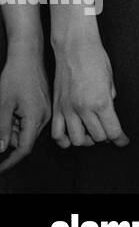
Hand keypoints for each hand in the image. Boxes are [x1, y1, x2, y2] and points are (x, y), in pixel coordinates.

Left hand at [0, 50, 51, 172]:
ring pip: (27, 131)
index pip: (23, 148)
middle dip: (9, 137)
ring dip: (14, 127)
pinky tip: (14, 105)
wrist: (28, 58)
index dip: (10, 161)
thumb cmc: (16, 77)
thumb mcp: (4, 105)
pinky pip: (31, 121)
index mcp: (36, 118)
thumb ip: (3, 129)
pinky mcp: (45, 106)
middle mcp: (45, 117)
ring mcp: (46, 111)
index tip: (0, 169)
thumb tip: (2, 149)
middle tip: (2, 118)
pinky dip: (19, 119)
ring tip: (7, 108)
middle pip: (25, 140)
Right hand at [51, 37, 128, 148]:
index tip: (124, 141)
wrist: (75, 48)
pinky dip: (64, 140)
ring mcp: (67, 109)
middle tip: (109, 132)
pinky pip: (57, 134)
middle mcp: (83, 109)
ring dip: (86, 140)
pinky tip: (72, 136)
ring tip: (91, 133)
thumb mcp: (110, 80)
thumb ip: (109, 99)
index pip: (112, 131)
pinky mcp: (56, 107)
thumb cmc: (96, 60)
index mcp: (101, 102)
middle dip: (106, 137)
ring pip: (76, 140)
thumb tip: (108, 113)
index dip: (120, 139)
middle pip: (97, 137)